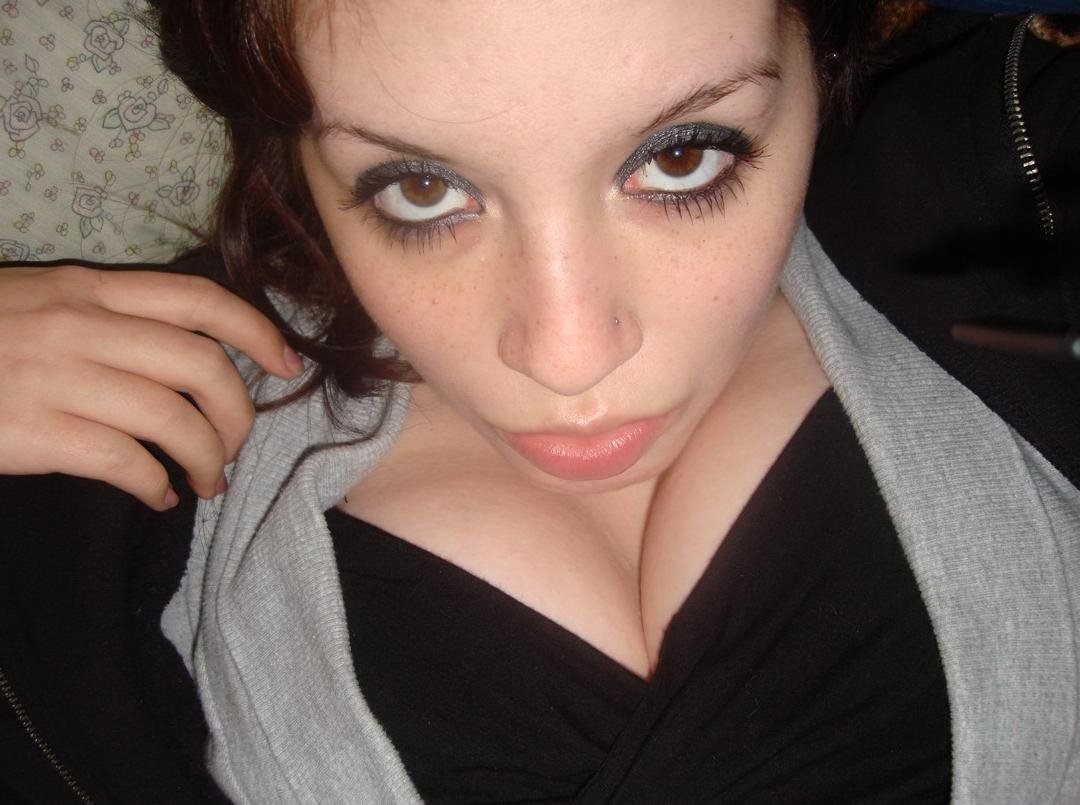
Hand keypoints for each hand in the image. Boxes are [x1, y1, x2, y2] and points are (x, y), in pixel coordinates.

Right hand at [0, 264, 303, 509]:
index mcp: (88, 289)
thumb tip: (182, 357)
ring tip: (205, 481)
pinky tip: (158, 497)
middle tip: (235, 443)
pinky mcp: (36, 433)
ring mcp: (58, 379)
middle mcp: (82, 326)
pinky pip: (127, 463)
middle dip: (239, 413)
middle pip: (203, 366)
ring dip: (208, 459)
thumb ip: (106, 317)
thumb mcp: (37, 302)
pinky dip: (157, 485)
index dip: (258, 332)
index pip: (200, 300)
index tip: (288, 364)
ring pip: (175, 420)